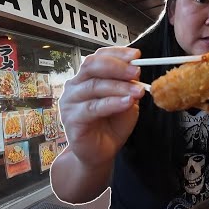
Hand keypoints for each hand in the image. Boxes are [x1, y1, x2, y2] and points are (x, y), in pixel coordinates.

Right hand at [58, 46, 145, 168]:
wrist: (99, 154)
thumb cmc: (111, 126)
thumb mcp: (125, 102)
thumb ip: (127, 87)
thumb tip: (135, 72)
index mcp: (85, 78)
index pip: (97, 57)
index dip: (116, 53)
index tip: (136, 55)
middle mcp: (74, 86)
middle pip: (91, 66)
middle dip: (116, 67)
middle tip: (137, 71)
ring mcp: (69, 102)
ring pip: (93, 86)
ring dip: (119, 87)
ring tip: (138, 91)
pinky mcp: (71, 119)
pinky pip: (93, 108)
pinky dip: (112, 103)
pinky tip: (127, 102)